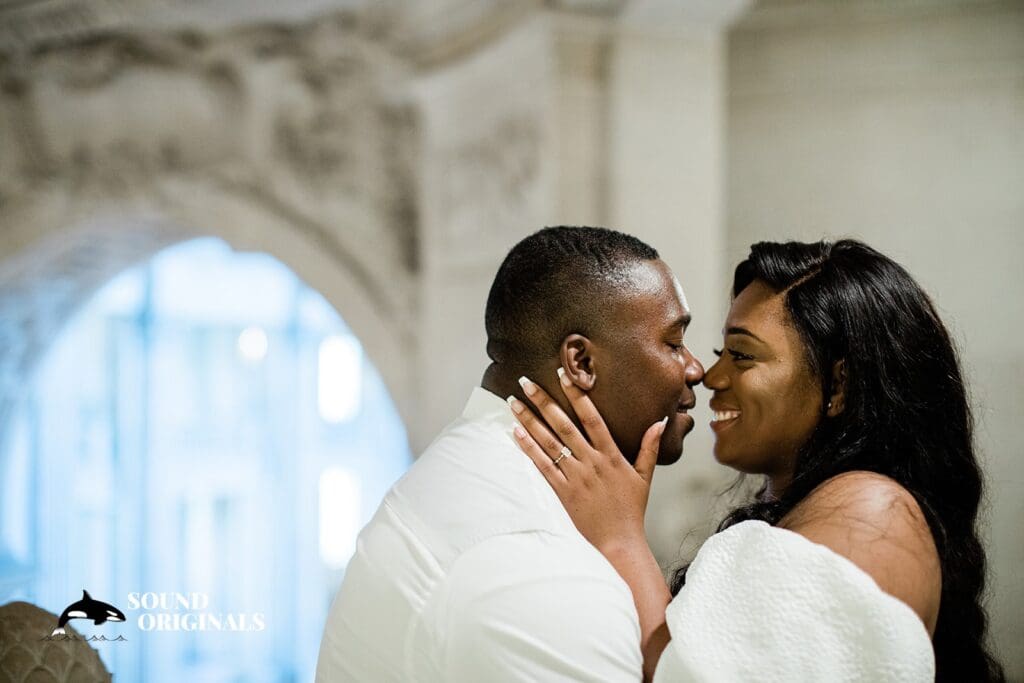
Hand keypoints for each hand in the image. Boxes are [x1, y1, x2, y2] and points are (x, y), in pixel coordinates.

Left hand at [508, 368, 667, 551]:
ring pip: (549, 443)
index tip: (564, 374)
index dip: (577, 395)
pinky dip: (528, 449)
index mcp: (611, 456)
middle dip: (543, 401)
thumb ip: (649, 447)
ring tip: (513, 402)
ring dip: (529, 421)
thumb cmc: (631, 510)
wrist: (619, 543)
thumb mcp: (645, 477)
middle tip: (525, 380)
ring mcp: (575, 477)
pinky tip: (515, 433)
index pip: (592, 418)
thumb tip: (660, 421)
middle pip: (564, 425)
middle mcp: (591, 463)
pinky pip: (542, 466)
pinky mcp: (562, 492)